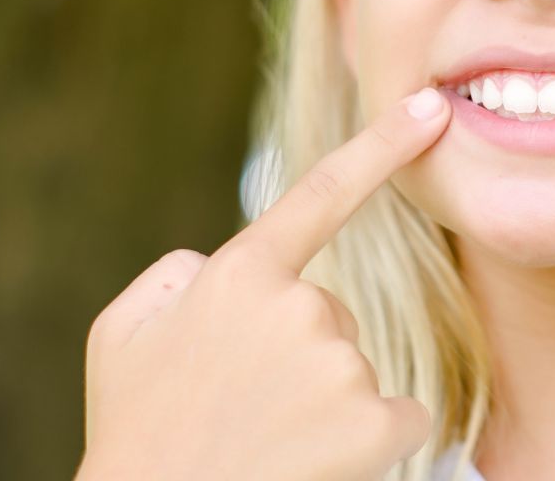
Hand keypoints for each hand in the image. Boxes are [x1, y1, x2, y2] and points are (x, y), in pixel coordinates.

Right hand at [79, 87, 452, 480]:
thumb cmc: (136, 436)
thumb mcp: (123, 335)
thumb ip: (177, 277)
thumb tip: (219, 263)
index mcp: (238, 276)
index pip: (321, 194)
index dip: (382, 146)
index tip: (431, 109)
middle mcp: (299, 308)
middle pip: (328, 316)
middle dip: (297, 355)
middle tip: (240, 407)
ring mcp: (341, 365)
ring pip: (356, 369)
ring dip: (323, 404)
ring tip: (263, 440)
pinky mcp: (374, 423)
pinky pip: (398, 416)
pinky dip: (371, 442)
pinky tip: (317, 464)